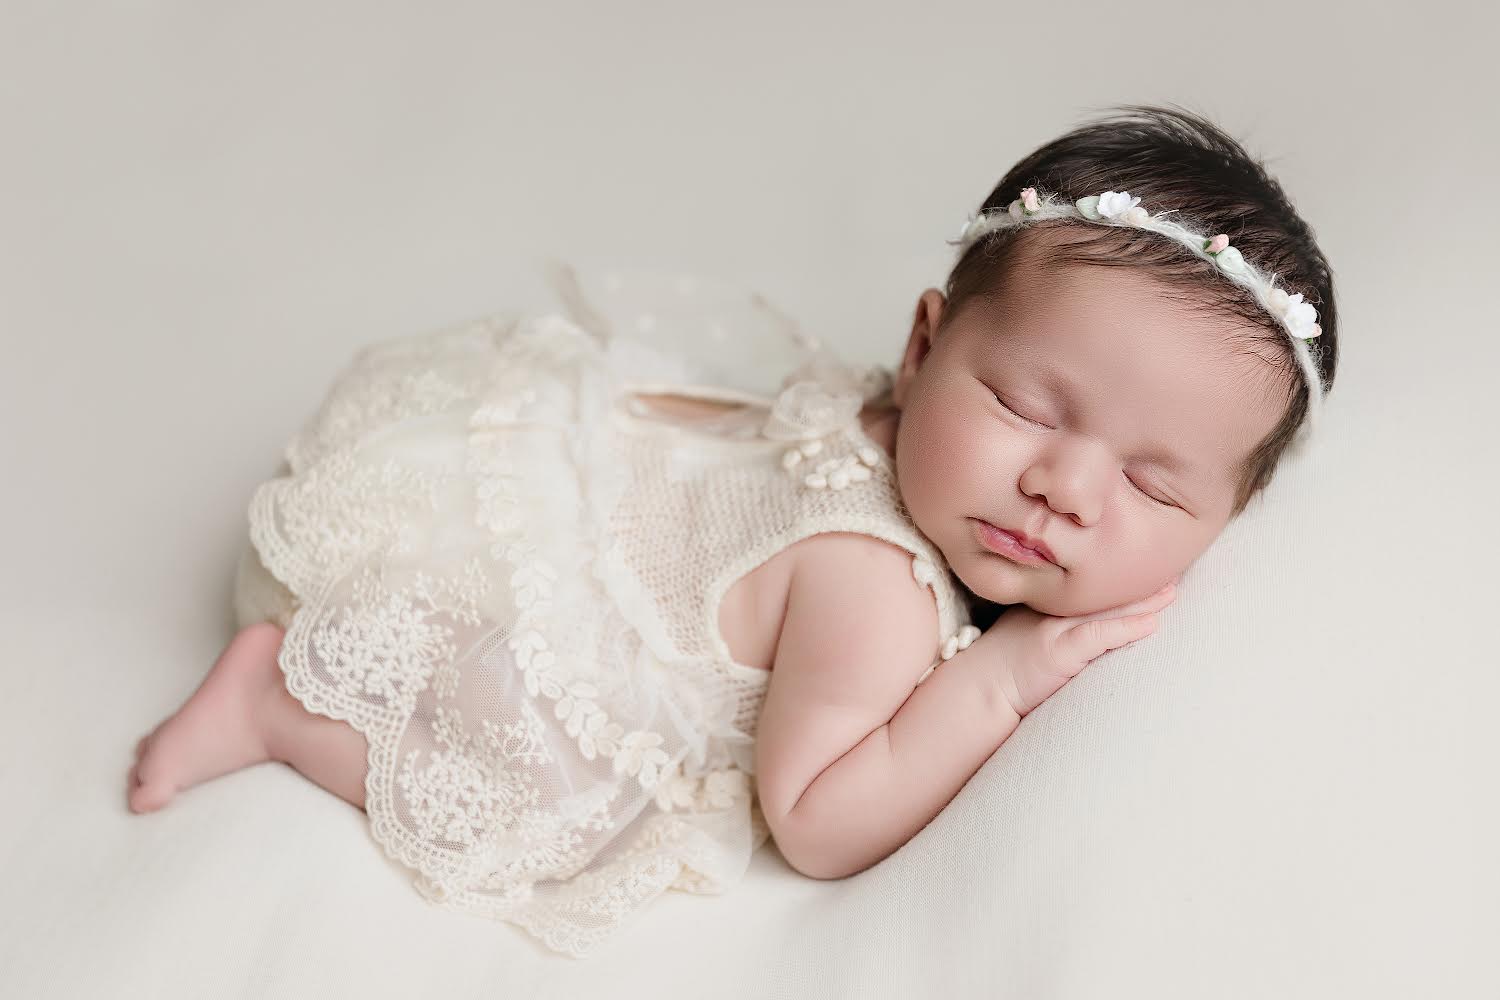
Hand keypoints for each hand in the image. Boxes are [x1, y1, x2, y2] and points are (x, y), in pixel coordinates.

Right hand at [986, 579, 1178, 717]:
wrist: (978, 687)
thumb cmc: (999, 666)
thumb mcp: (1023, 632)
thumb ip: (1047, 623)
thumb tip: (1072, 629)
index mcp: (1045, 604)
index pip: (1086, 584)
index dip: (1115, 574)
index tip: (1141, 563)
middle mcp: (1052, 610)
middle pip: (1102, 590)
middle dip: (1136, 580)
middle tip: (1169, 564)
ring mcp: (1055, 629)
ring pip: (1106, 608)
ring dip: (1142, 600)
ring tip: (1172, 591)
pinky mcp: (1059, 652)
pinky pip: (1099, 636)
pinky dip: (1127, 628)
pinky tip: (1152, 623)